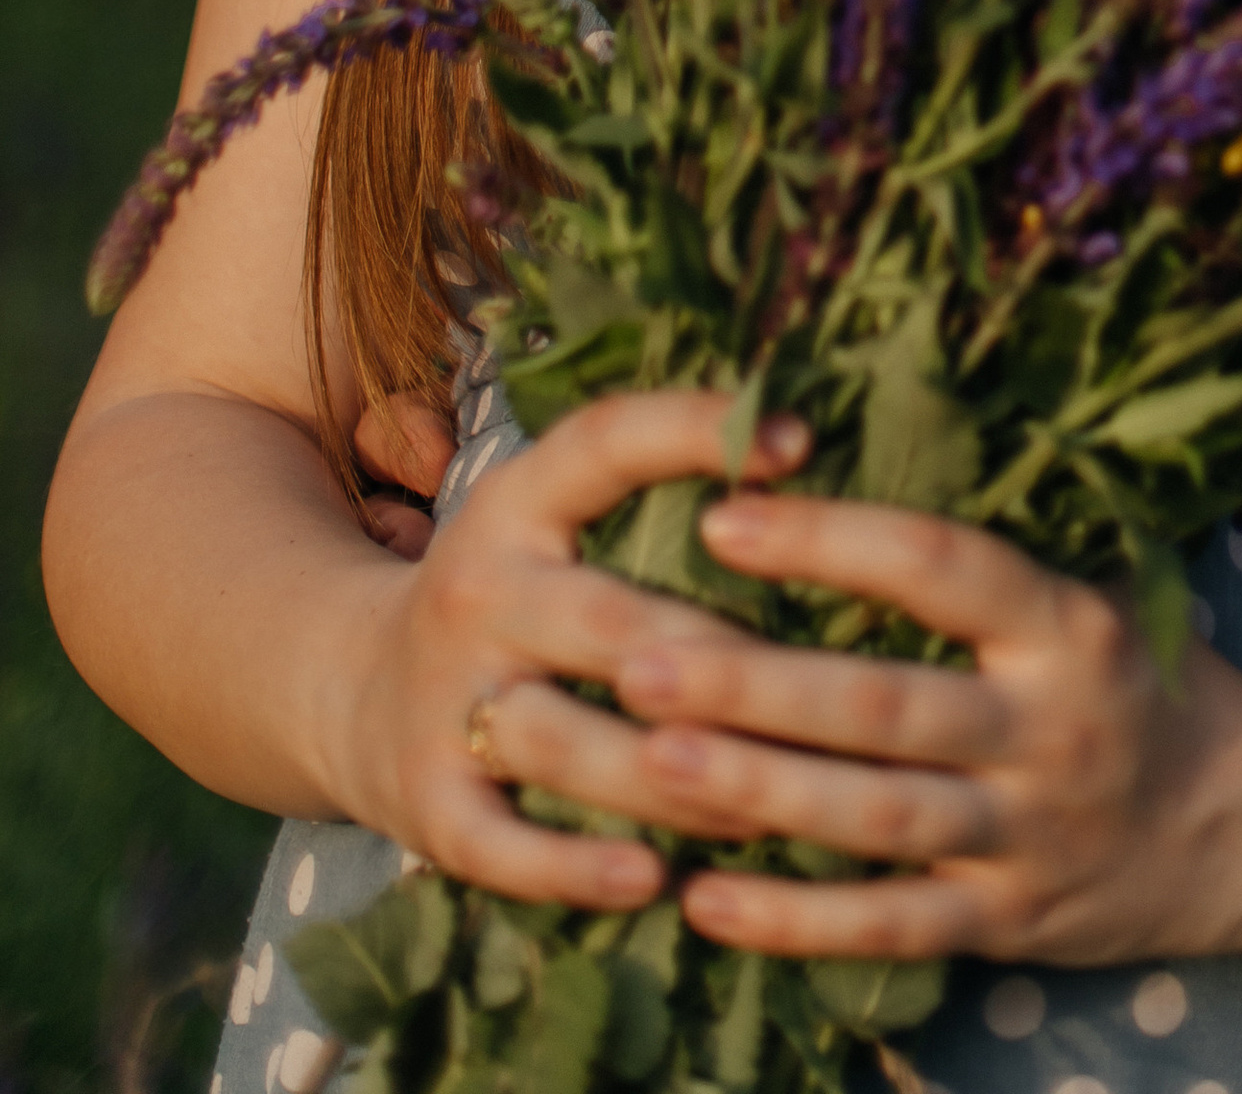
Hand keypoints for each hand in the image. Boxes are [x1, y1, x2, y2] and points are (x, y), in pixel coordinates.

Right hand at [329, 389, 807, 902]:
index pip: (604, 443)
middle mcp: (477, 592)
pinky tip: (656, 879)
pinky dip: (579, 869)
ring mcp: (445, 701)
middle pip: (610, 623)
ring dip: (678, 779)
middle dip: (718, 663)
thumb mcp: (550, 511)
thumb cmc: (510, 595)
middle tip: (825, 696)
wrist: (347, 688)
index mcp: (517, 502)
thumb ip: (652, 481)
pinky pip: (506, 847)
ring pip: (573, 743)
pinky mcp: (428, 802)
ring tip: (775, 799)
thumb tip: (803, 444)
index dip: (697, 433)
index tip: (800, 443)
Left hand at [500, 491, 1241, 965]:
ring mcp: (1028, 835)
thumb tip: (836, 475)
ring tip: (648, 759)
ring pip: (876, 818)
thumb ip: (983, 567)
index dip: (831, 539)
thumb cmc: (1137, 681)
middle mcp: (1050, 728)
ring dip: (756, 792)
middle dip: (755, 683)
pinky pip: (887, 927)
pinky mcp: (1006, 924)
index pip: (942, 567)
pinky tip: (703, 897)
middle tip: (639, 657)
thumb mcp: (1092, 595)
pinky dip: (793, 920)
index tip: (724, 512)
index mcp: (1069, 624)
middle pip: (886, 705)